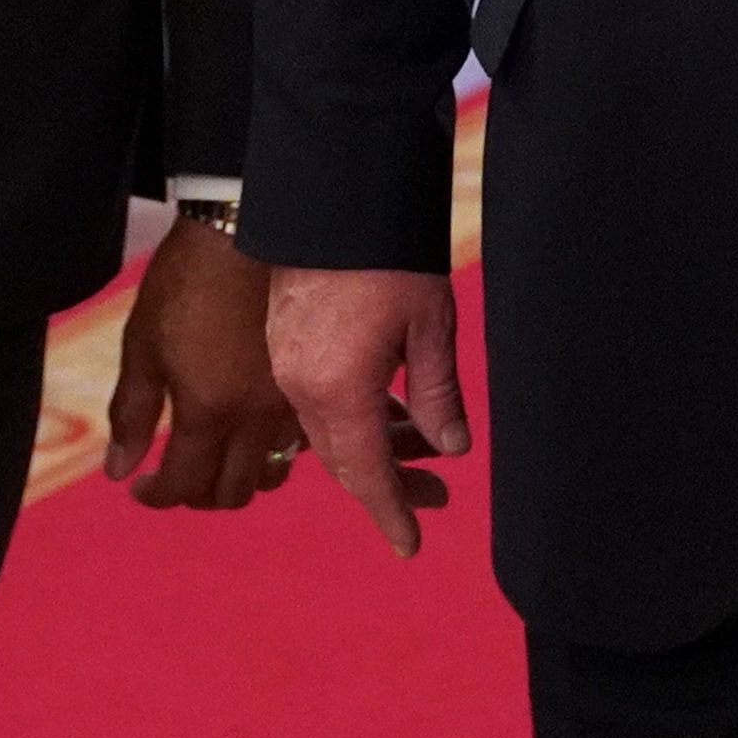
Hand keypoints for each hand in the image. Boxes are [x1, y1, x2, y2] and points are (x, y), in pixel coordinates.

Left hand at [103, 215, 300, 509]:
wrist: (245, 229)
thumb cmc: (185, 281)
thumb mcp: (143, 344)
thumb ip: (132, 413)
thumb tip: (119, 471)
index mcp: (208, 412)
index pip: (184, 486)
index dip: (156, 495)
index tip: (138, 485)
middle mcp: (255, 419)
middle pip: (231, 493)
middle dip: (196, 494)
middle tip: (173, 473)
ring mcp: (289, 404)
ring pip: (271, 474)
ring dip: (238, 478)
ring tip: (214, 457)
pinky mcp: (309, 384)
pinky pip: (296, 443)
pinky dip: (270, 452)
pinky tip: (249, 428)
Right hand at [266, 266, 471, 556]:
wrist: (329, 191)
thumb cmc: (386, 253)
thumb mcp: (429, 324)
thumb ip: (438, 392)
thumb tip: (452, 448)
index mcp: (337, 389)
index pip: (366, 474)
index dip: (390, 512)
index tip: (409, 546)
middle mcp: (301, 385)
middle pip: (342, 459)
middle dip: (385, 486)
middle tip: (431, 504)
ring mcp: (286, 363)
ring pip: (329, 429)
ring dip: (372, 447)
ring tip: (424, 451)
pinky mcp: (284, 341)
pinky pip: (317, 400)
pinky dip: (352, 417)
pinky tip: (388, 409)